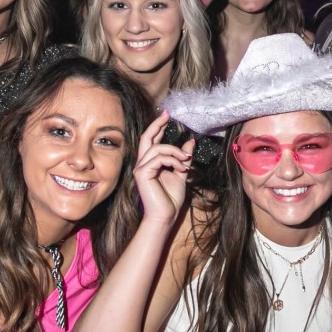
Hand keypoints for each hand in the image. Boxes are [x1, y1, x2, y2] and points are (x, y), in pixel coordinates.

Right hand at [133, 113, 193, 227]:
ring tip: (186, 161)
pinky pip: (159, 159)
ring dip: (175, 152)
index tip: (166, 115)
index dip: (157, 127)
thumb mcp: (181, 173)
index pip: (151, 141)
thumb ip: (183, 158)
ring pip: (157, 148)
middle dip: (157, 125)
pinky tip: (181, 169)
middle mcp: (142, 164)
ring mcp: (140, 169)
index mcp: (150, 163)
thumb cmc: (170, 198)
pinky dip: (173, 161)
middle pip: (146, 138)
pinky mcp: (142, 174)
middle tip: (167, 116)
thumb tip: (190, 142)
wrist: (166, 215)